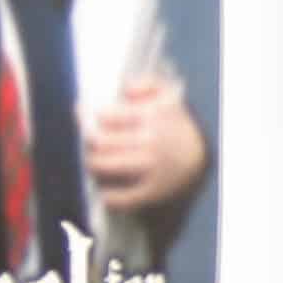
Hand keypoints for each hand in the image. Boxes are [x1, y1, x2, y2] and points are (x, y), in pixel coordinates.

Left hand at [85, 78, 208, 212]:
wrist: (200, 157)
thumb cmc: (175, 123)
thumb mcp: (168, 95)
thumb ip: (147, 84)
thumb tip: (125, 90)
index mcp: (151, 115)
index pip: (104, 115)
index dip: (87, 115)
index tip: (82, 115)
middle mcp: (150, 141)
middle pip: (99, 141)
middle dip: (87, 140)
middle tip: (87, 141)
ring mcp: (150, 168)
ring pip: (103, 165)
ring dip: (91, 163)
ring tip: (93, 160)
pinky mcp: (153, 192)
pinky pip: (121, 198)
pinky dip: (108, 196)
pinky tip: (105, 192)